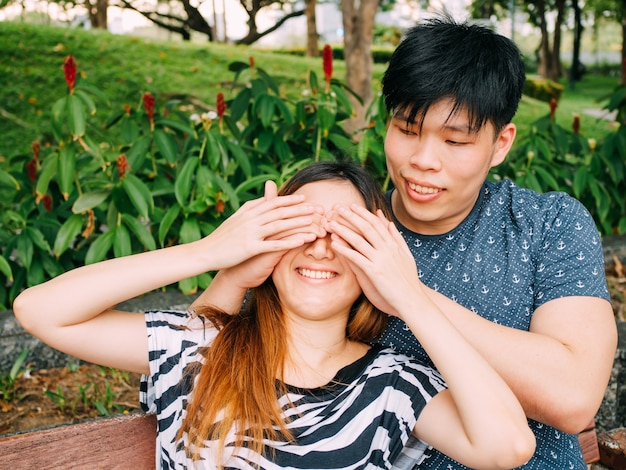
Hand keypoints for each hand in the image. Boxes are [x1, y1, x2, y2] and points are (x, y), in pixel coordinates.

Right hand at [209, 181, 324, 288]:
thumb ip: (250, 208)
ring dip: (298, 222)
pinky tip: (302, 241)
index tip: (304, 199)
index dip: (290, 200)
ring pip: (279, 225)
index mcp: (248, 212)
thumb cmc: (221, 238)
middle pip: (280, 211)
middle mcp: (251, 219)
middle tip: (317, 207)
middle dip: (300, 209)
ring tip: (314, 221)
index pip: (272, 203)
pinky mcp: (250, 247)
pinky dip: (289, 241)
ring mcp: (250, 233)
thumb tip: (263, 198)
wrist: (205, 253)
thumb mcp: (235, 219)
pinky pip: (273, 244)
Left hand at [327, 204, 422, 318]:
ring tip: (330, 223)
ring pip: (359, 240)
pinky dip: (345, 249)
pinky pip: (356, 257)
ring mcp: (381, 260)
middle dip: (350, 216)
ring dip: (343, 230)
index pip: (376, 223)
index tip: (352, 206)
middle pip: (366, 227)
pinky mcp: (374, 272)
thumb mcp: (405, 255)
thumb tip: (388, 221)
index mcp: (394, 244)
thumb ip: (396, 237)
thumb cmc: (409, 280)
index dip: (363, 213)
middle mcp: (387, 249)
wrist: (413, 300)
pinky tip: (334, 244)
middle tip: (337, 207)